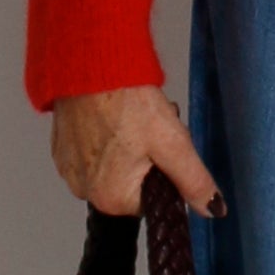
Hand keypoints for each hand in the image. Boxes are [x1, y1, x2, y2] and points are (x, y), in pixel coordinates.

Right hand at [50, 83, 225, 217]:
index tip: (163, 146)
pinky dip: (105, 140)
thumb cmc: (129, 103)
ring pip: (113, 169)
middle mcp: (85, 192)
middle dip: (147, 161)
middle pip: (132, 186)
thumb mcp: (172, 142)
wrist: (90, 64)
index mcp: (111, 199)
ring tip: (131, 117)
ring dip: (127, 149)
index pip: (153, 200)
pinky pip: (92, 155)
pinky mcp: (60, 150)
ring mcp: (69, 171)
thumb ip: (194, 181)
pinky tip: (111, 116)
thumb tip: (214, 210)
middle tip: (149, 128)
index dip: (165, 173)